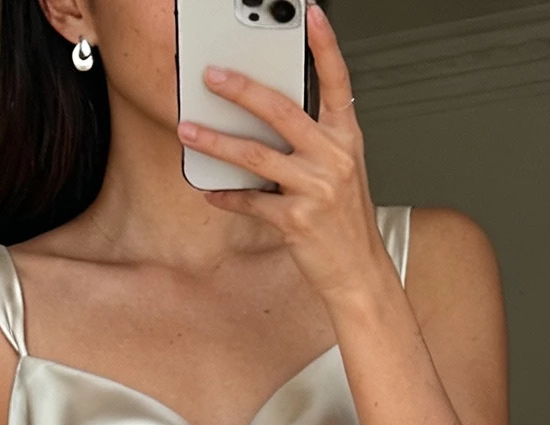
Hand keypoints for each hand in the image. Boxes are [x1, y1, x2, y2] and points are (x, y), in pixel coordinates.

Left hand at [178, 5, 385, 311]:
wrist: (359, 273)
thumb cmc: (347, 222)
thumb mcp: (342, 172)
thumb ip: (314, 141)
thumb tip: (267, 119)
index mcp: (346, 139)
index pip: (337, 83)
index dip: (325, 46)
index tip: (310, 15)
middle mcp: (333, 159)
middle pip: (282, 112)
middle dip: (242, 90)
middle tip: (212, 76)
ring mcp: (316, 189)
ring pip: (256, 156)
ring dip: (216, 142)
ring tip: (189, 129)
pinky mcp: (297, 221)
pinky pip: (251, 202)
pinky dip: (227, 196)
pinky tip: (210, 190)